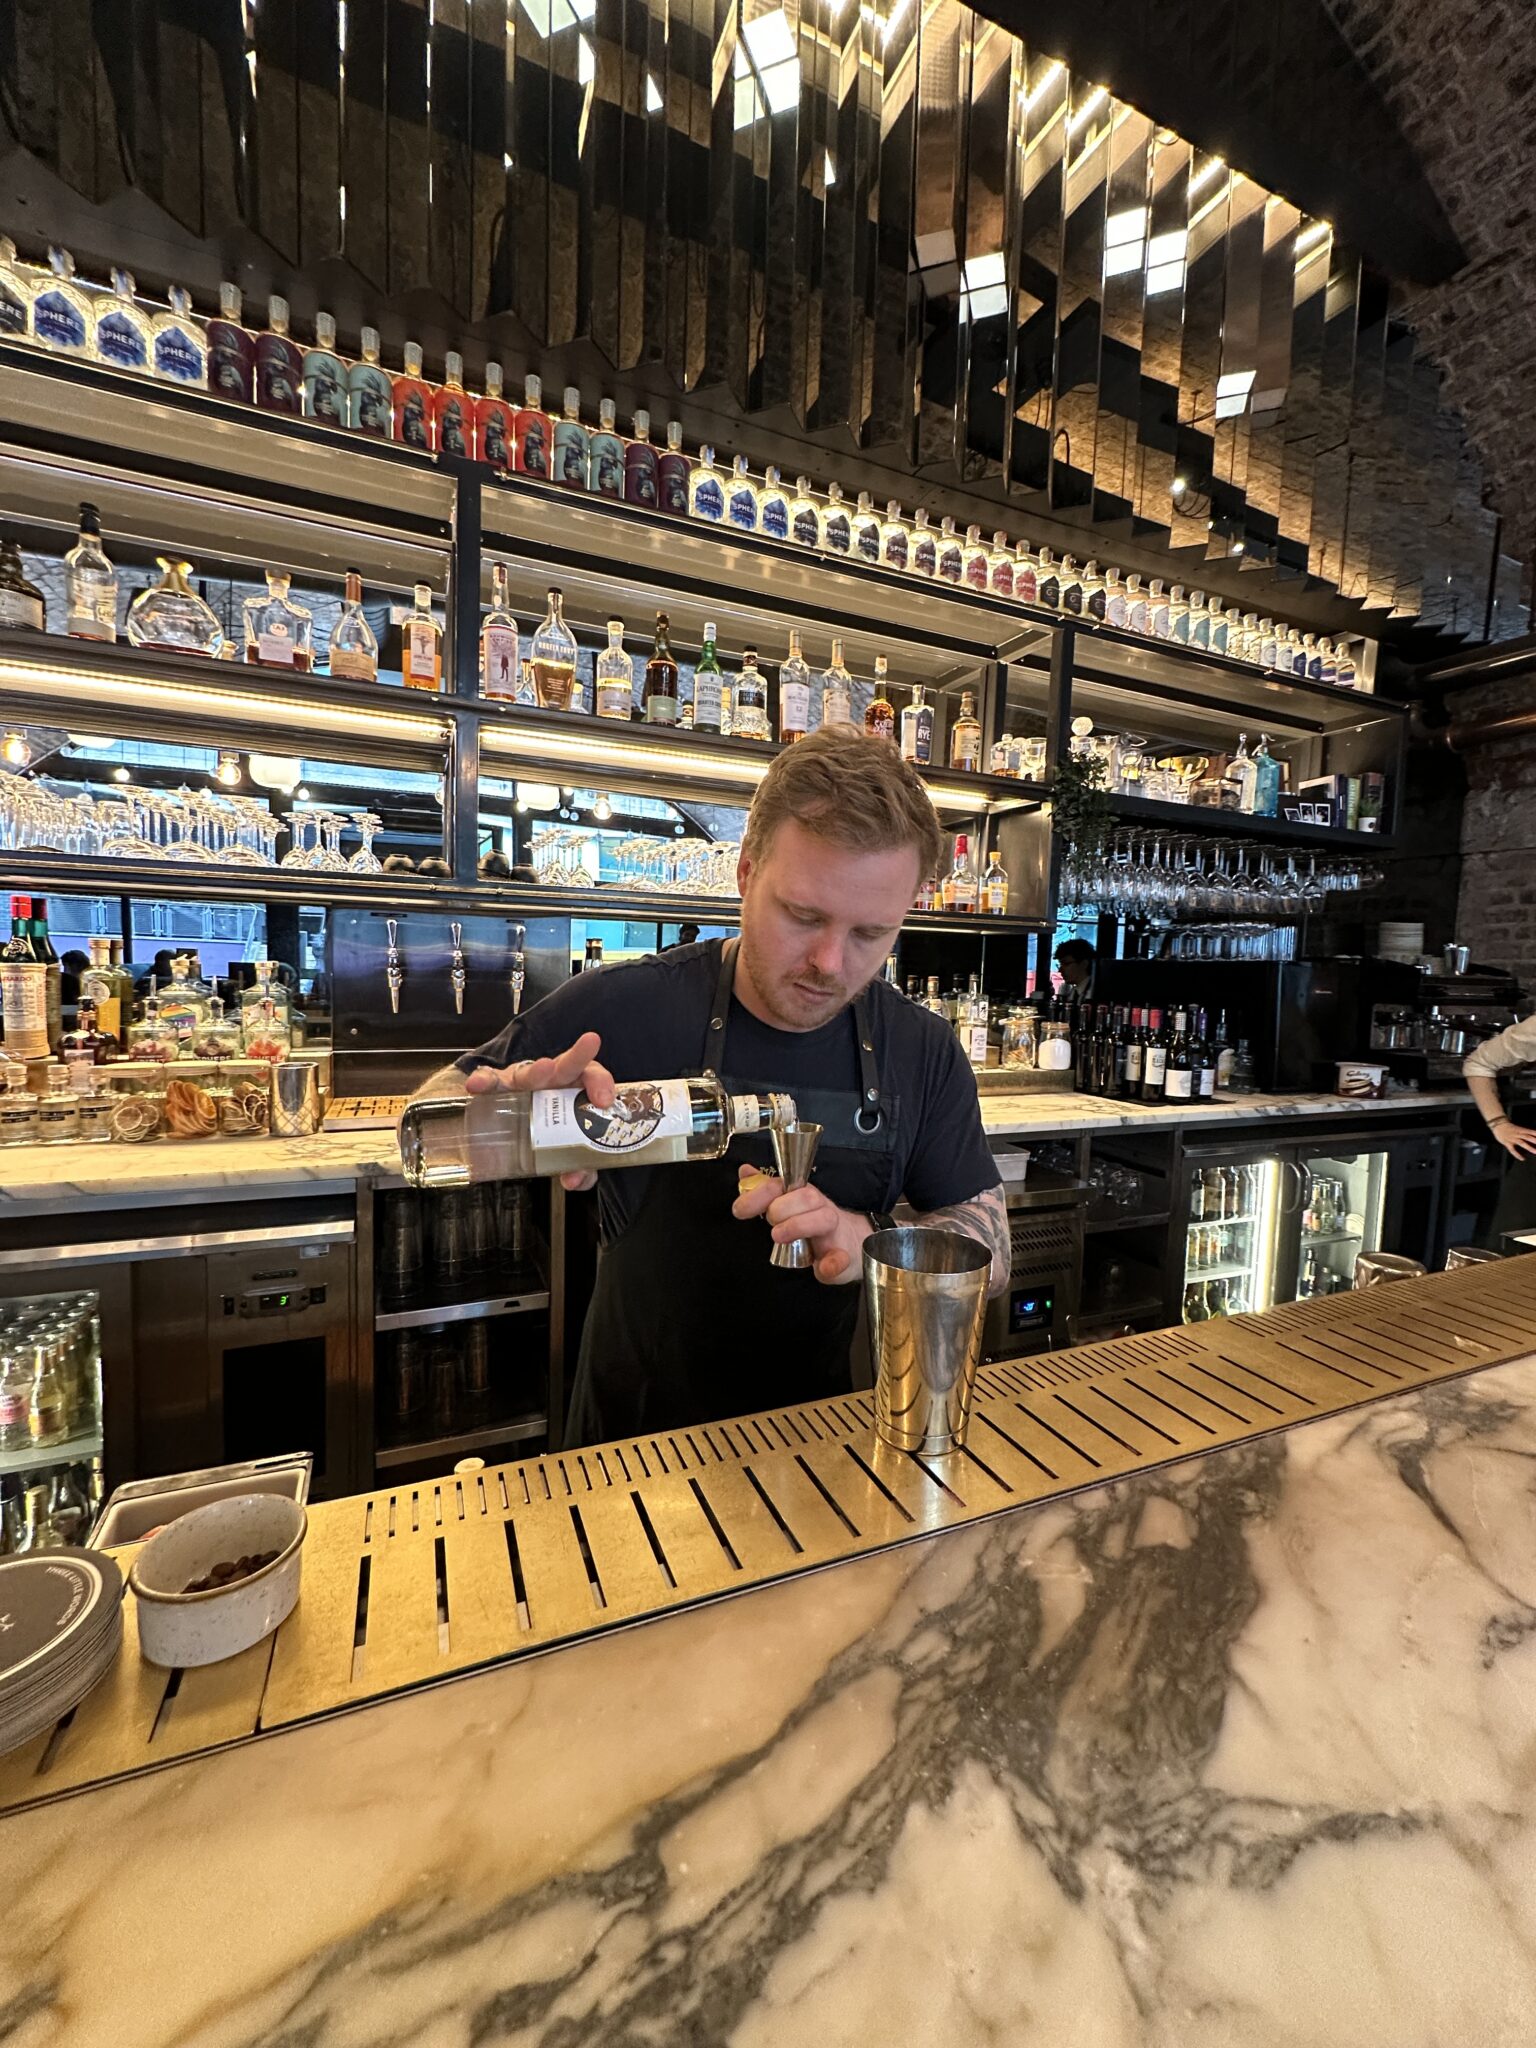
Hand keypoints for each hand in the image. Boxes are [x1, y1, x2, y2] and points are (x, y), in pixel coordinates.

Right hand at [465, 1031, 613, 1190]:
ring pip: (531, 1071)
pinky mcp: (500, 1086)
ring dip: (536, 1072)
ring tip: (542, 1070)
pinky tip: (477, 1085)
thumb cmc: (556, 1138)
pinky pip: (491, 1080)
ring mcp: (526, 1082)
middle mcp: (554, 1081)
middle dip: (577, 1058)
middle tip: (587, 1057)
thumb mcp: (572, 1155)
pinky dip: (484, 1080)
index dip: (601, 1085)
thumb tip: (573, 1179)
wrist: (519, 1135)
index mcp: (577, 1091)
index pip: (593, 1078)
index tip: (604, 1100)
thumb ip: (580, 1169)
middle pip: (568, 1065)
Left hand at [732, 1164, 870, 1283]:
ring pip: (824, 1219)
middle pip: (807, 1197)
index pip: (782, 1184)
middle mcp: (819, 1208)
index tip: (740, 1210)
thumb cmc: (813, 1224)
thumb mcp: (788, 1205)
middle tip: (770, 1223)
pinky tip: (825, 1267)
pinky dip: (834, 1263)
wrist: (851, 1244)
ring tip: (779, 1237)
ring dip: (799, 1226)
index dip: (760, 1193)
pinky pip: (842, 1257)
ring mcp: (833, 1232)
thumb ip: (765, 1190)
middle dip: (781, 1208)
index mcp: (802, 1195)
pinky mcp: (842, 1256)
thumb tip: (745, 1172)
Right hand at [1492, 1121, 1535, 1162]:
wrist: (1498, 1125)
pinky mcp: (1507, 1143)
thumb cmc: (1509, 1127)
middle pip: (1528, 1137)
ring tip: (1535, 1152)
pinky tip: (1522, 1158)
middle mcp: (1518, 1134)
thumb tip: (1533, 1137)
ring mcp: (1512, 1138)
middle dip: (1535, 1141)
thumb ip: (1526, 1133)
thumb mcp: (1518, 1128)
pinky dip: (1517, 1154)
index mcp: (1521, 1130)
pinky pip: (1512, 1150)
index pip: (1532, 1132)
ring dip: (1529, 1147)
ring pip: (1522, 1143)